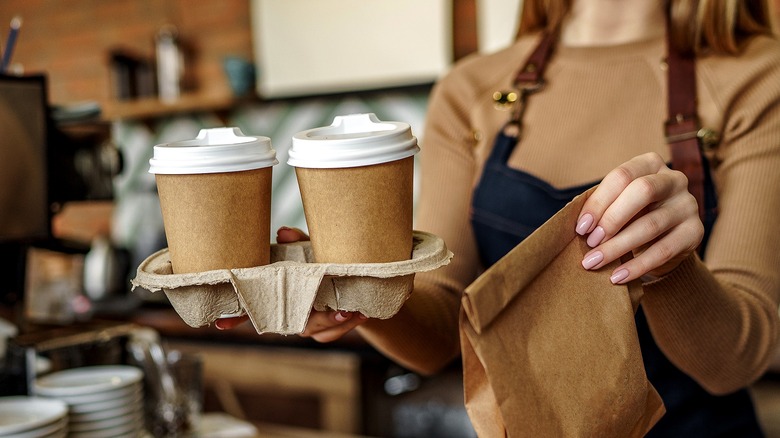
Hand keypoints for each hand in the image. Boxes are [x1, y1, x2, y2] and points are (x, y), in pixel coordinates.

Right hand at [215, 226, 368, 340]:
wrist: (352, 283)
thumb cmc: (322, 263)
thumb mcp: (312, 248)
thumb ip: (299, 241)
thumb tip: (283, 232)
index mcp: (279, 291)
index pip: (252, 306)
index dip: (236, 315)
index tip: (220, 324)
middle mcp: (289, 312)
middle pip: (294, 323)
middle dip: (319, 318)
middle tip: (340, 310)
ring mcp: (306, 325)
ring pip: (317, 331)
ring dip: (337, 322)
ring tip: (354, 310)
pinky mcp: (324, 332)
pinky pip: (332, 334)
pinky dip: (347, 325)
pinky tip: (360, 312)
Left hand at [576, 152, 703, 283]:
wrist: (663, 241)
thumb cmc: (631, 216)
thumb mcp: (617, 204)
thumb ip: (601, 206)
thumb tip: (579, 224)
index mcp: (650, 164)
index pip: (622, 176)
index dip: (599, 201)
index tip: (581, 227)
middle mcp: (674, 180)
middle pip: (643, 191)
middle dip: (611, 218)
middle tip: (590, 242)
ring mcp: (688, 205)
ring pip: (651, 225)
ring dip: (618, 246)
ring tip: (594, 262)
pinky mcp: (695, 232)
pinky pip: (664, 250)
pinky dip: (637, 266)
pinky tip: (617, 276)